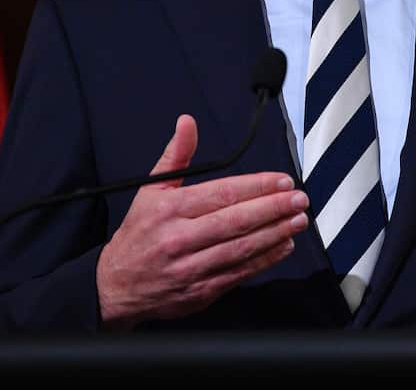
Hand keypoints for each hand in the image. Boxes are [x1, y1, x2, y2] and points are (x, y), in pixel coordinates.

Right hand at [96, 114, 308, 326]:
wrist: (116, 286)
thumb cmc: (138, 235)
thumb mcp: (150, 190)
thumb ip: (176, 156)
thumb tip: (187, 123)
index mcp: (169, 209)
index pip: (222, 194)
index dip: (257, 186)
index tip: (281, 181)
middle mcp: (179, 238)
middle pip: (236, 221)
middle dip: (273, 208)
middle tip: (298, 199)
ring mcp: (190, 268)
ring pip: (241, 248)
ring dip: (275, 233)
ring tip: (297, 220)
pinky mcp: (200, 292)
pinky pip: (238, 273)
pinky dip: (265, 260)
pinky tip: (283, 246)